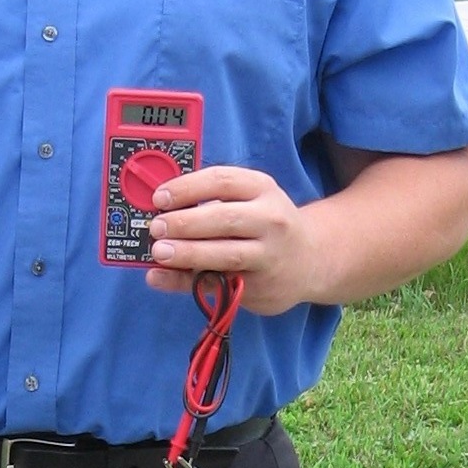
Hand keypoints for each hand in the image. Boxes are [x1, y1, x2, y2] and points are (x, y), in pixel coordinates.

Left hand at [145, 165, 318, 315]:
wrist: (310, 260)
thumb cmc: (266, 225)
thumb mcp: (251, 200)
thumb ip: (212, 200)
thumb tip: (160, 207)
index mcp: (262, 189)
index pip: (222, 181)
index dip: (187, 188)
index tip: (160, 198)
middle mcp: (270, 220)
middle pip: (224, 218)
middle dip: (185, 222)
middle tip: (157, 227)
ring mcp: (267, 255)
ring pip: (226, 254)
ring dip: (188, 253)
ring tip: (159, 252)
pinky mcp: (259, 286)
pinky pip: (218, 284)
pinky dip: (184, 282)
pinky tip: (159, 278)